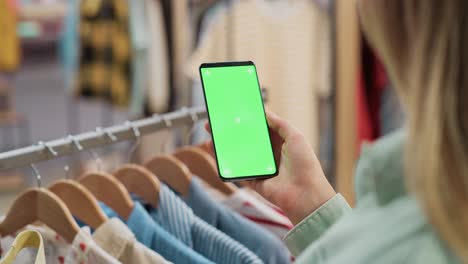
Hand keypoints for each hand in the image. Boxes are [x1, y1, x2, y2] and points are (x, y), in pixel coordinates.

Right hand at [204, 111, 335, 223]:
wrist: (305, 195)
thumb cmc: (305, 165)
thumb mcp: (295, 137)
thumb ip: (280, 124)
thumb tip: (265, 112)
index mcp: (279, 142)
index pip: (260, 128)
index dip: (247, 119)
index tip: (234, 111)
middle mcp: (268, 154)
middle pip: (245, 140)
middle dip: (231, 131)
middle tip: (217, 121)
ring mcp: (259, 167)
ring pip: (238, 154)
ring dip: (224, 145)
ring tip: (212, 135)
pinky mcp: (253, 181)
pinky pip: (236, 171)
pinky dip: (225, 163)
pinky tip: (216, 152)